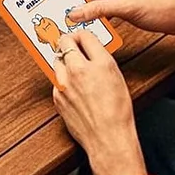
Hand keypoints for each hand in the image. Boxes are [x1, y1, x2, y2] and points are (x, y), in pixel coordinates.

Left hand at [52, 30, 145, 174]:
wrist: (108, 138)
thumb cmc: (117, 113)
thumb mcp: (117, 78)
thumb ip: (102, 60)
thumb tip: (90, 49)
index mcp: (100, 63)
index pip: (84, 35)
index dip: (82, 35)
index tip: (81, 38)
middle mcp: (80, 70)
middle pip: (65, 42)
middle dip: (68, 42)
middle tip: (72, 45)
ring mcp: (65, 83)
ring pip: (57, 60)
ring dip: (64, 60)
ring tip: (74, 68)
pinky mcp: (57, 95)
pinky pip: (56, 79)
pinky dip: (62, 79)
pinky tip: (73, 87)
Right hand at [69, 0, 174, 39]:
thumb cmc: (168, 4)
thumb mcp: (129, 7)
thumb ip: (99, 9)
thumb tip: (75, 12)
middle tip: (60, 11)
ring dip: (84, 9)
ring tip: (70, 19)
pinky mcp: (124, 4)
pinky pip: (102, 8)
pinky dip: (95, 15)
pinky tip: (87, 23)